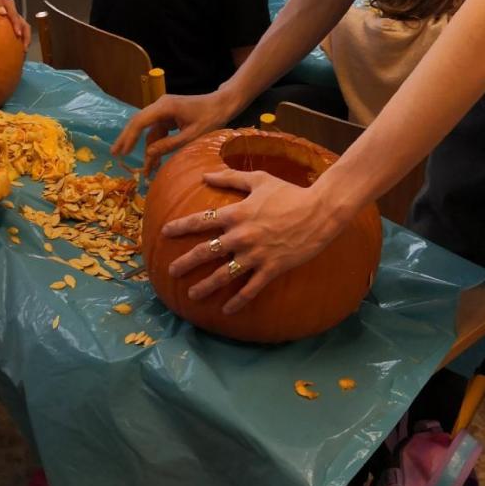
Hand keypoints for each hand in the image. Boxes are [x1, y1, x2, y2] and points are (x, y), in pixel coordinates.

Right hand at [112, 90, 229, 172]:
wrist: (222, 105)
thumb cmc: (210, 119)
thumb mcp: (191, 136)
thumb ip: (169, 144)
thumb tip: (148, 153)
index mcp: (165, 107)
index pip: (140, 121)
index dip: (129, 137)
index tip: (122, 152)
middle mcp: (161, 105)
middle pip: (138, 123)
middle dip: (128, 140)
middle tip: (115, 154)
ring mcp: (164, 110)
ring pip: (148, 130)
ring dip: (145, 148)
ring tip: (145, 169)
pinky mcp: (168, 115)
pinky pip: (157, 130)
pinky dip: (155, 144)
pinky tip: (153, 160)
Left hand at [163, 168, 341, 313]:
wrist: (320, 211)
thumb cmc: (289, 192)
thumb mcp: (259, 180)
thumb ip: (230, 177)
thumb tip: (205, 175)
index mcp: (236, 213)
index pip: (200, 221)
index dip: (180, 226)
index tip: (165, 232)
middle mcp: (241, 236)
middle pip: (206, 251)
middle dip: (186, 262)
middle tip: (171, 271)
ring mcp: (256, 254)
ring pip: (224, 275)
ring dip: (206, 286)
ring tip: (192, 295)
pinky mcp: (271, 268)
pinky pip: (250, 289)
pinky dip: (238, 301)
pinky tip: (226, 310)